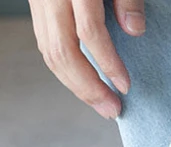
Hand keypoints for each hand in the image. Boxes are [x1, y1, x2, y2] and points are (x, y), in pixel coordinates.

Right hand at [28, 0, 144, 119]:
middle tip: (113, 111)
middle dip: (89, 88)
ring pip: (49, 52)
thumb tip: (134, 31)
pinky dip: (66, 70)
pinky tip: (85, 84)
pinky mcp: (37, 4)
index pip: (88, 31)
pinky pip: (46, 44)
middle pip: (62, 51)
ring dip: (76, 86)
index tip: (126, 87)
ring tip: (102, 105)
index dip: (108, 63)